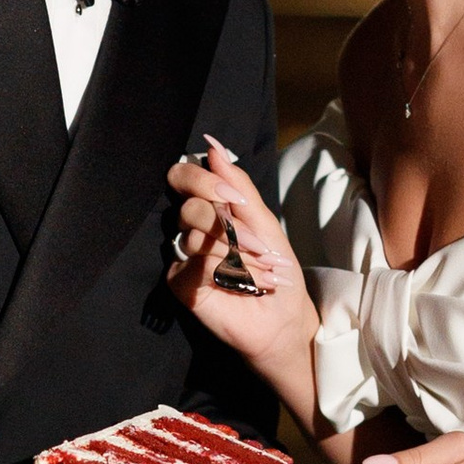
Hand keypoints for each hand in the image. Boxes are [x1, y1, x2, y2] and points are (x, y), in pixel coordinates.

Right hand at [165, 140, 316, 389]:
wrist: (283, 316)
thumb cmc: (277, 269)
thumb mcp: (265, 221)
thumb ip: (238, 185)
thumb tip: (212, 146)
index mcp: (210, 208)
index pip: (184, 177)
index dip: (203, 180)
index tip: (234, 198)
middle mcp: (192, 229)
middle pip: (189, 207)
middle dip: (228, 225)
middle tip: (256, 245)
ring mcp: (183, 256)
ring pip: (194, 236)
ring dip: (236, 252)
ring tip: (260, 270)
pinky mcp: (180, 283)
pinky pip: (195, 264)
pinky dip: (225, 271)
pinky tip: (244, 284)